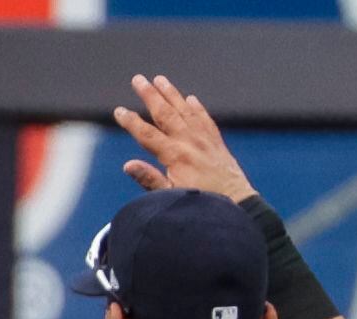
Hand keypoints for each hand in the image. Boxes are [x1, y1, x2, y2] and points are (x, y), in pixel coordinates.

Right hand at [116, 73, 257, 203]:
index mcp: (176, 156)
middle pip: (165, 113)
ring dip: (171, 93)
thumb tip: (128, 165)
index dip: (131, 122)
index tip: (119, 111)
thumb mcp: (172, 196)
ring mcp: (205, 139)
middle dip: (150, 95)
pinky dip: (196, 107)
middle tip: (138, 79)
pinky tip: (190, 99)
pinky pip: (204, 119)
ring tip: (159, 79)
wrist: (237, 202)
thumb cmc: (203, 203)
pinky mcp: (216, 142)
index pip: (147, 134)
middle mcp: (190, 141)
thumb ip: (150, 180)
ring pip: (185, 110)